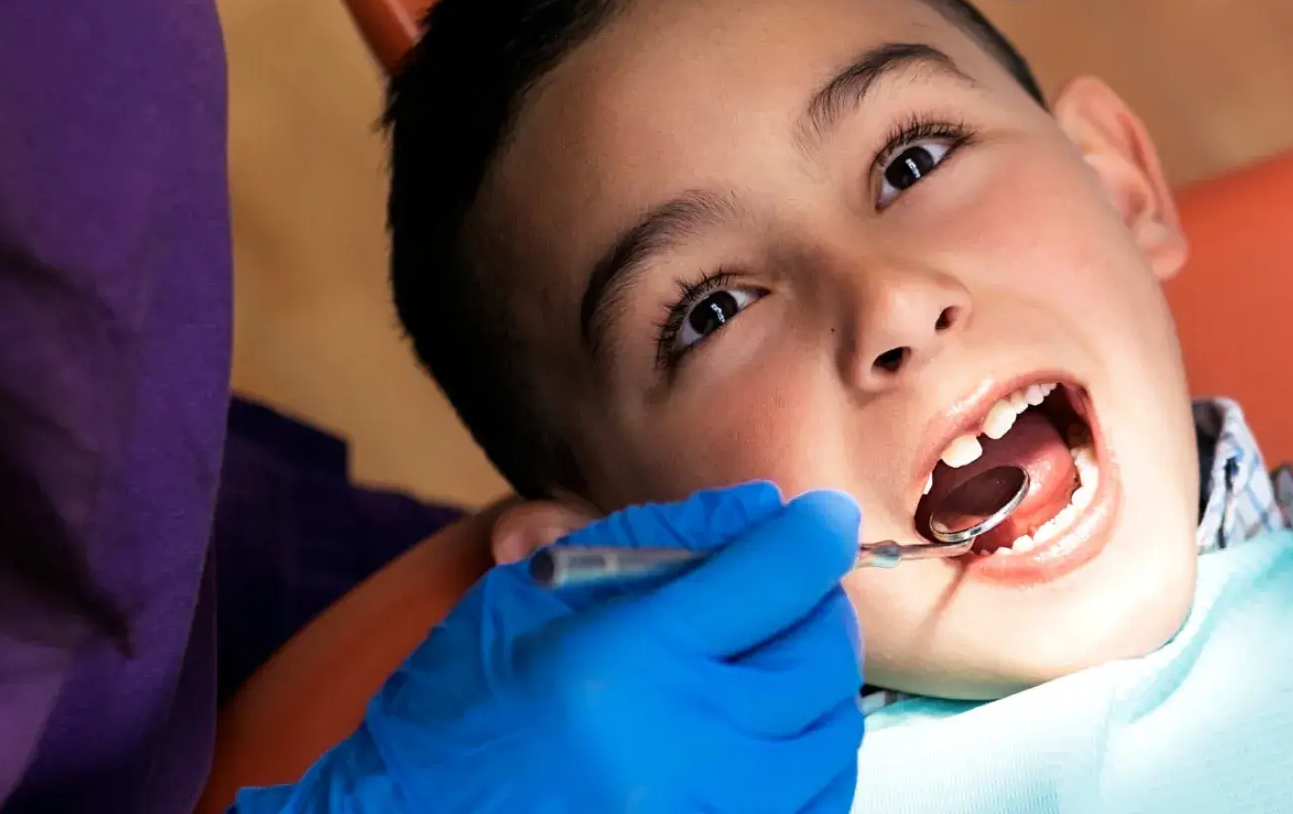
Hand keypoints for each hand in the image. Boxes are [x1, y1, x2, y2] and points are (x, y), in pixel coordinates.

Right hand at [236, 482, 866, 813]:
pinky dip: (803, 761)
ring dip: (810, 690)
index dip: (811, 534)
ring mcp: (709, 812)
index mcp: (631, 657)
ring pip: (831, 731)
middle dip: (812, 611)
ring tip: (755, 675)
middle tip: (779, 603)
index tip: (816, 523)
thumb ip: (650, 544)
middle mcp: (684, 742)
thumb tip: (757, 510)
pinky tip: (755, 742)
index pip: (778, 574)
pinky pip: (815, 800)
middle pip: (819, 653)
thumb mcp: (532, 601)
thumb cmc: (461, 715)